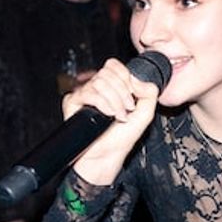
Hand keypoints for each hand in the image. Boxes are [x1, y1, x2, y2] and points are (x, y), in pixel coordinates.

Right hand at [60, 58, 158, 185]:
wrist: (107, 156)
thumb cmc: (121, 139)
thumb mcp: (145, 113)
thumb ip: (149, 92)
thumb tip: (136, 78)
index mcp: (111, 87)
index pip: (113, 65)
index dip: (125, 77)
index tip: (132, 97)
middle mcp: (96, 89)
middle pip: (107, 72)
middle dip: (122, 92)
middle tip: (127, 109)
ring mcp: (84, 94)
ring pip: (99, 82)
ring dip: (114, 101)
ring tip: (118, 115)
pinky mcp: (72, 103)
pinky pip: (88, 93)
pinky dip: (102, 104)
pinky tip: (107, 115)